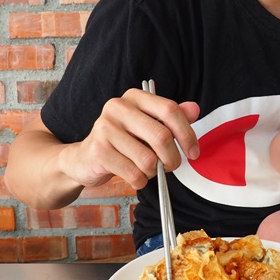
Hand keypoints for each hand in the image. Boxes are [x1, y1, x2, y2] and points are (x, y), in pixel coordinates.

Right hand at [59, 87, 199, 190]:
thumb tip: (195, 109)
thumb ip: (171, 118)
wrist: (84, 159)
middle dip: (172, 158)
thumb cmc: (122, 142)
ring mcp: (105, 128)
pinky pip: (133, 174)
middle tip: (171, 166)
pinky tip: (133, 176)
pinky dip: (140, 181)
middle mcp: (118, 107)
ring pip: (148, 160)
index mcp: (135, 97)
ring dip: (153, 172)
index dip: (187, 134)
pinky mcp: (98, 150)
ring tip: (145, 169)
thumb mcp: (148, 127)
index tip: (193, 152)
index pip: (170, 110)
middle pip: (162, 136)